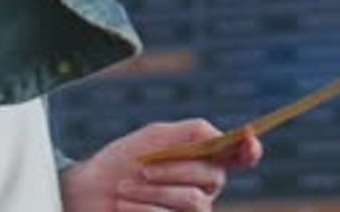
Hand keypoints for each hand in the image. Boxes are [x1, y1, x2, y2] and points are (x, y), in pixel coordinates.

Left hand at [60, 118, 261, 211]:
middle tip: (141, 167)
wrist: (90, 192)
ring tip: (124, 188)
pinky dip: (146, 210)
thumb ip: (190, 134)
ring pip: (194, 202)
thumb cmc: (123, 162)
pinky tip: (125, 205)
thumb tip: (221, 136)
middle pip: (211, 177)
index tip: (248, 140)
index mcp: (204, 158)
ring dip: (155, 192)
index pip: (240, 155)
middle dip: (173, 169)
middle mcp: (205, 188)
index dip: (249, 149)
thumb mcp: (154, 138)